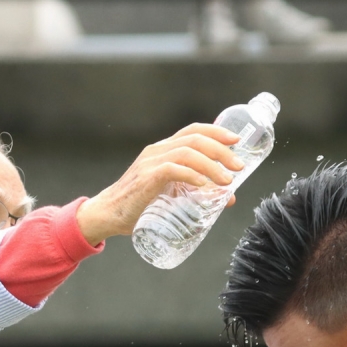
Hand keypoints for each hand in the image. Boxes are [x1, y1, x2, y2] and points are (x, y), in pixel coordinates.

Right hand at [76, 123, 242, 243]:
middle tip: (238, 166)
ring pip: (187, 153)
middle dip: (221, 150)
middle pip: (195, 139)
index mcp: (163, 150)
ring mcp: (150, 163)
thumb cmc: (140, 206)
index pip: (193, 131)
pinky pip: (172, 170)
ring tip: (226, 180)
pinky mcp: (146, 179)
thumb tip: (229, 198)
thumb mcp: (173, 195)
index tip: (236, 141)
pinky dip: (191, 175)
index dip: (216, 132)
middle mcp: (157, 151)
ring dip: (211, 165)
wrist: (108, 214)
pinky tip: (204, 184)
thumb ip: (199, 193)